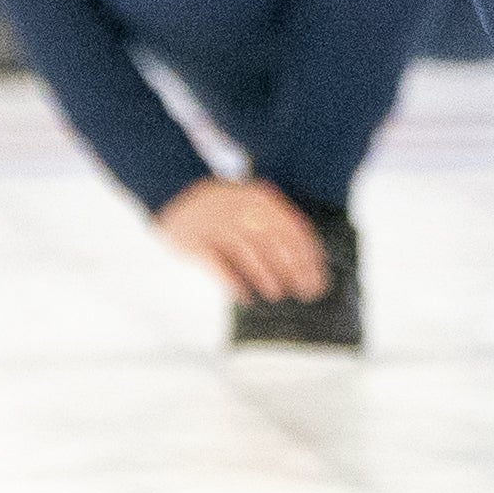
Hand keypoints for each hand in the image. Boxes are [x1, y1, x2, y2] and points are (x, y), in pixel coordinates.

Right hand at [154, 176, 330, 301]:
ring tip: (276, 294)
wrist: (175, 195)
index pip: (293, 229)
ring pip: (247, 252)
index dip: (309, 257)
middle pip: (274, 241)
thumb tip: (305, 267)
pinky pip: (218, 265)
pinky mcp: (195, 240)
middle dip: (293, 269)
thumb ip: (275, 227)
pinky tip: (245, 297)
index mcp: (261, 199)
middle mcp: (240, 208)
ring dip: (265, 275)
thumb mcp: (252, 206)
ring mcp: (216, 223)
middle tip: (303, 292)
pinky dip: (233, 283)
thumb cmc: (224, 210)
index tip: (318, 280)